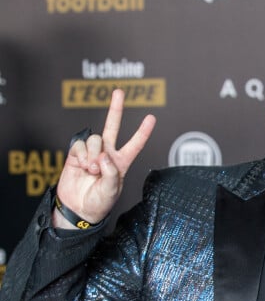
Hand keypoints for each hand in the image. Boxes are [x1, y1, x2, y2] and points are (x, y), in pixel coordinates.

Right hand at [53, 89, 156, 228]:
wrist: (79, 208)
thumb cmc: (99, 202)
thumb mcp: (112, 190)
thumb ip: (112, 172)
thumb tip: (104, 155)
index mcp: (121, 163)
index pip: (135, 145)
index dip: (143, 132)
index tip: (151, 118)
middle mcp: (108, 155)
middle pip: (112, 127)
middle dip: (115, 109)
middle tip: (119, 91)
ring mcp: (92, 153)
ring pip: (95, 139)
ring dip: (94, 154)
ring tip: (93, 170)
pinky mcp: (77, 154)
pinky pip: (80, 145)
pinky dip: (82, 155)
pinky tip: (83, 166)